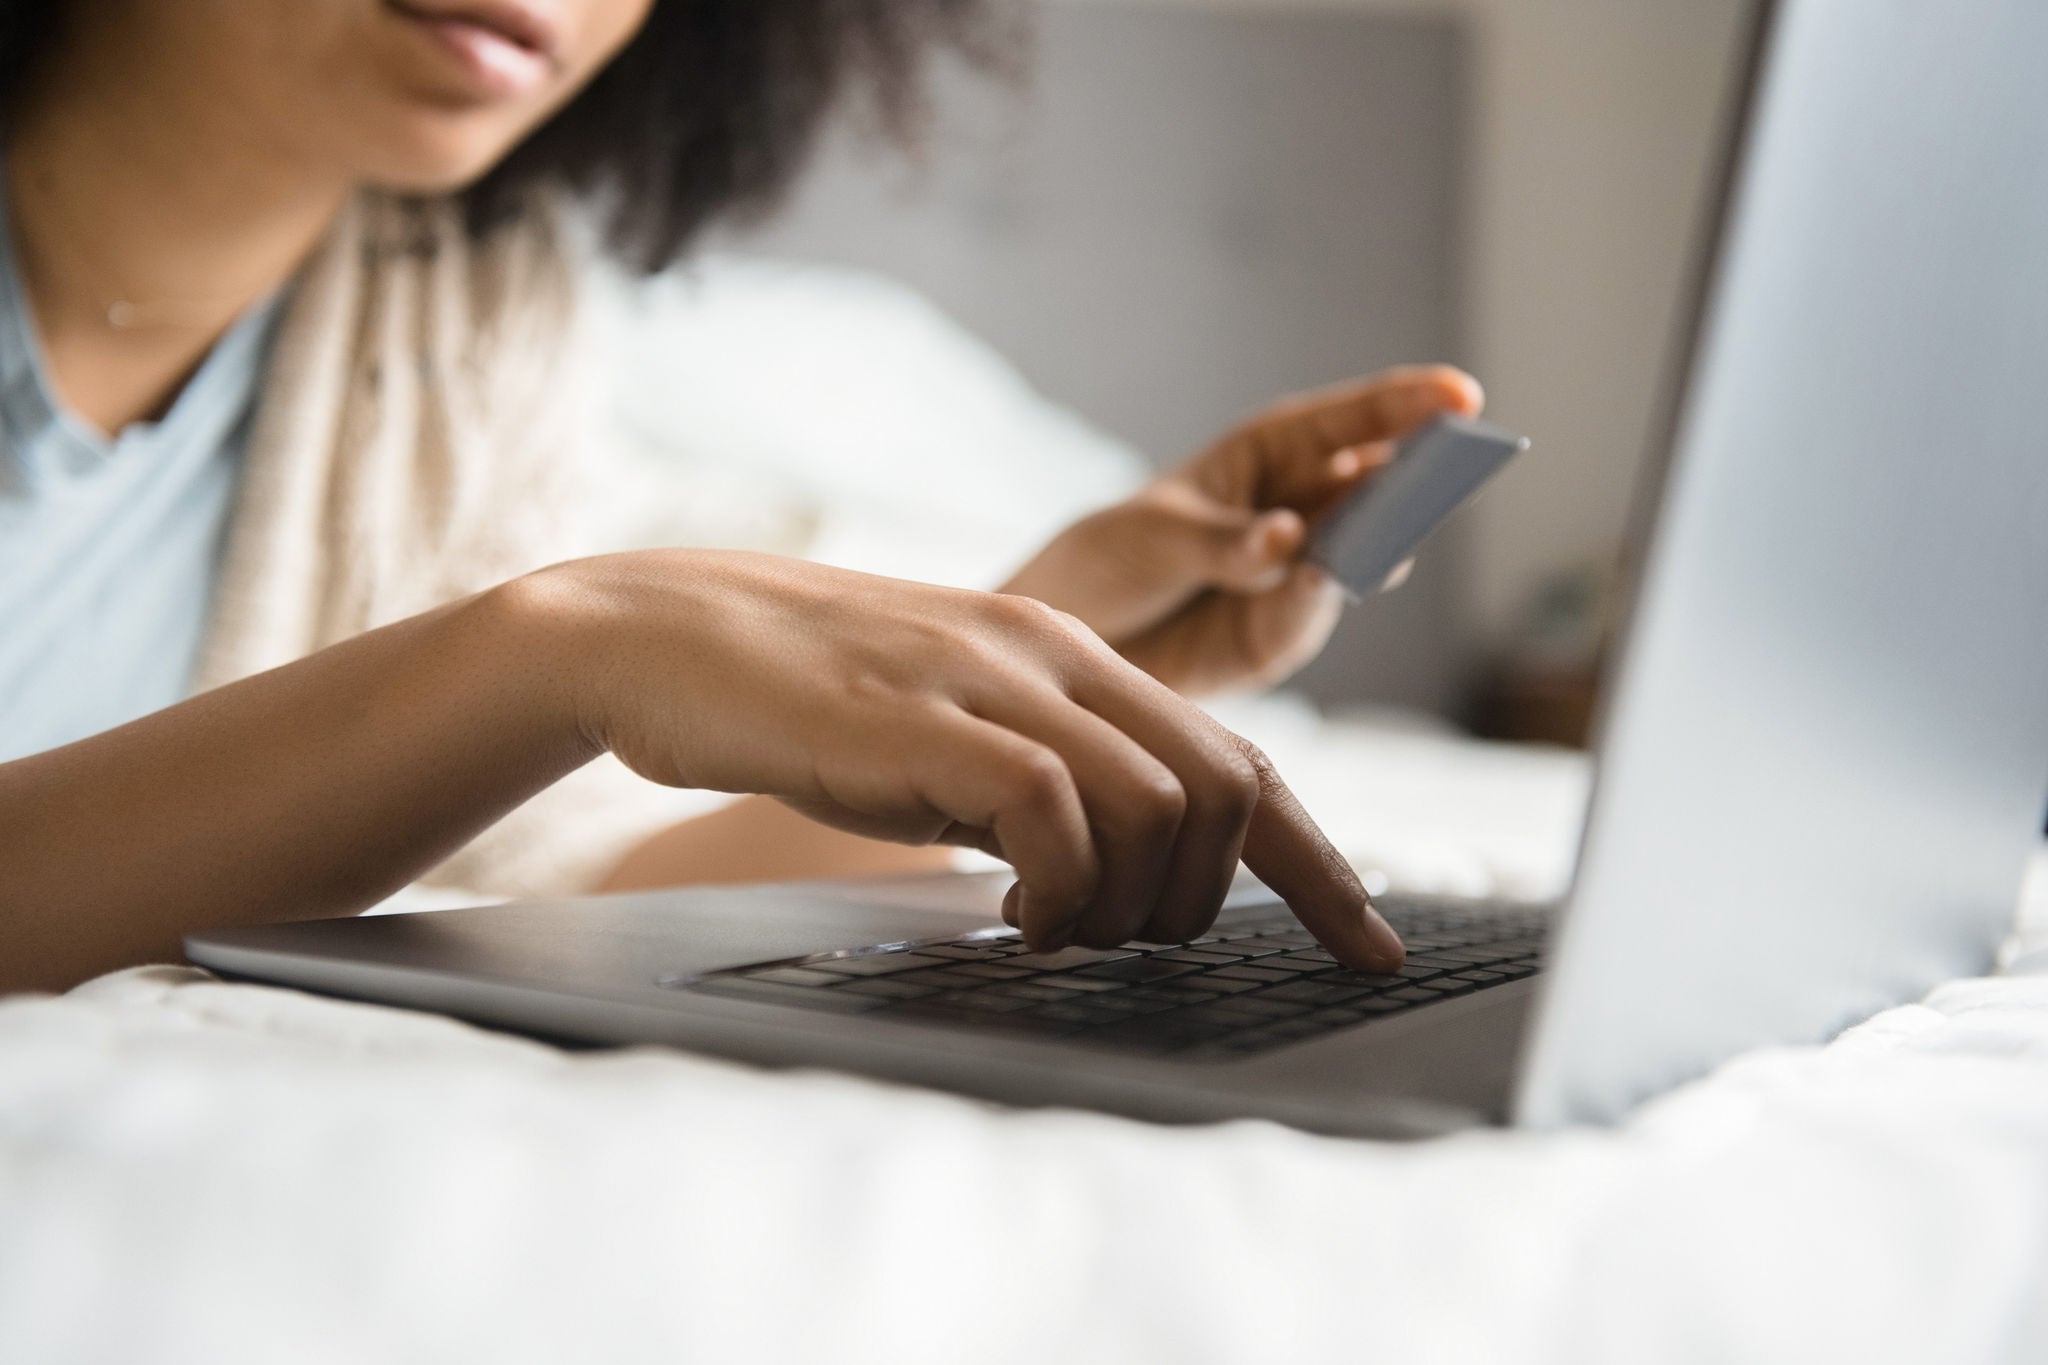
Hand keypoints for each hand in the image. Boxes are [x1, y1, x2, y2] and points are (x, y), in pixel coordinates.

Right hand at [521, 550, 1402, 966]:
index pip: (1241, 761)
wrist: (659, 637)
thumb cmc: (805, 704)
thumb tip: (1113, 873)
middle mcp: (1055, 656)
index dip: (1319, 864)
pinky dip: (1056, 886)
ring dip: (1125, 905)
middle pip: (1228, 790)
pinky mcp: (924, 720)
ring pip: (1159, 806)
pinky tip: (1004, 908)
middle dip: (1210, 902)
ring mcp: (993, 681)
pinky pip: (1055, 811)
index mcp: (1073, 658)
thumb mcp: (954, 735)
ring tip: (1047, 925)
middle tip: (1122, 940)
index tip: (1368, 945)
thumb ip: (1043, 779)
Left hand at [1002, 365, 1483, 695]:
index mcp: (1269, 455)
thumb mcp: (1154, 537)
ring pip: (1357, 557)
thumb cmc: (1110, 560)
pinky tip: (1314, 583)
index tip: (1463, 396)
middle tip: (1452, 469)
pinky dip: (1313, 601)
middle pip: (1375, 491)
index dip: (1406, 406)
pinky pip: (1308, 617)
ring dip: (1376, 544)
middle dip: (1416, 481)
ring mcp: (1298, 577)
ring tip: (1386, 535)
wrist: (1071, 640)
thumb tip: (1292, 540)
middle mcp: (1299, 511)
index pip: (1347, 424)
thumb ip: (1225, 542)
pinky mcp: (1281, 636)